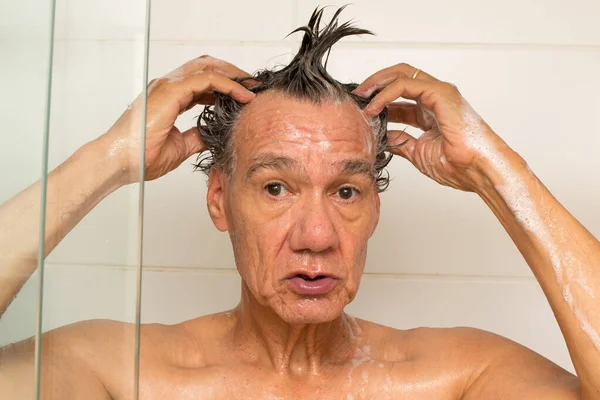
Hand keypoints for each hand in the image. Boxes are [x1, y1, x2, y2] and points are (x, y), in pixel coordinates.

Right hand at [98, 55, 254, 183]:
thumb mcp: (181, 146)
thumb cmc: (141, 157)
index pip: (201, 81)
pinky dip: (228, 84)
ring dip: (234, 76)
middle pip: (207, 67)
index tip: (244, 96)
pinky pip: (207, 79)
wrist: (121, 161)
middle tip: (253, 87)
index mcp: (168, 97)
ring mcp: (168, 86)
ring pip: (209, 68)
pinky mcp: (172, 91)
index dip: (225, 85)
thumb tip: (214, 134)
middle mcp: (168, 86)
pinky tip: (243, 96)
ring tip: (252, 89)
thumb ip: (198, 136)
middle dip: (233, 74)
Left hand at [353, 63, 511, 192]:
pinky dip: (386, 94)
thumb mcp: (417, 153)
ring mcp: (439, 93)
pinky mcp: (440, 93)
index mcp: (431, 112)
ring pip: (401, 75)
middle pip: (399, 78)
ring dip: (377, 84)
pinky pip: (405, 85)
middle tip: (356, 96)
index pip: (399, 98)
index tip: (359, 110)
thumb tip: (382, 138)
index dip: (377, 101)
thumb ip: (400, 142)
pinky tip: (374, 107)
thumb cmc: (458, 166)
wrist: (478, 171)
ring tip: (360, 97)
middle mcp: (435, 99)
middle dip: (374, 84)